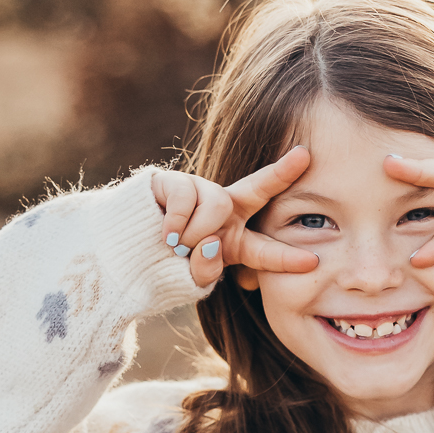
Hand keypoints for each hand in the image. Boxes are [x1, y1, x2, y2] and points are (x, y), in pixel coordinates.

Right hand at [150, 148, 318, 285]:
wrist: (120, 252)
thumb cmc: (159, 267)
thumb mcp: (189, 278)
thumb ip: (206, 269)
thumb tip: (211, 243)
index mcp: (232, 242)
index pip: (264, 249)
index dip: (286, 257)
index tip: (313, 261)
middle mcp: (222, 213)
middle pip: (257, 189)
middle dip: (281, 172)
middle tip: (305, 155)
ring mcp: (198, 193)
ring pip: (219, 205)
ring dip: (200, 232)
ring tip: (178, 246)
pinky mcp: (173, 182)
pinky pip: (187, 199)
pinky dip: (177, 222)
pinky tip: (165, 234)